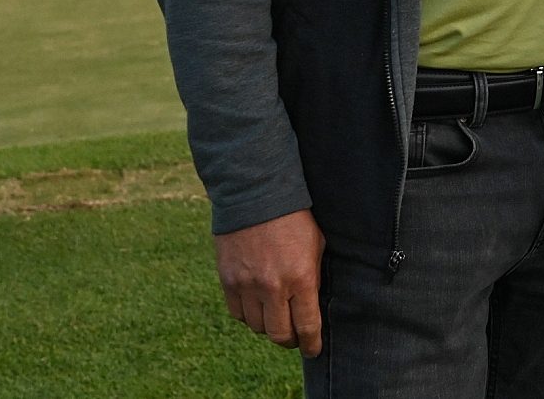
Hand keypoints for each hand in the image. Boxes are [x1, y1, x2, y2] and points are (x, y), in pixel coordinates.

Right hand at [214, 209, 324, 356]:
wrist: (256, 194)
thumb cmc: (294, 217)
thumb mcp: (316, 245)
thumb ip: (313, 278)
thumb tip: (311, 304)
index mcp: (301, 278)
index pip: (307, 326)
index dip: (311, 344)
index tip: (313, 349)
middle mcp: (273, 287)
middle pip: (279, 335)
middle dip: (290, 340)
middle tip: (295, 336)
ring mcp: (247, 285)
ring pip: (257, 327)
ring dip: (268, 325)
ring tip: (275, 315)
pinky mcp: (227, 280)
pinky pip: (237, 314)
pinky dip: (248, 315)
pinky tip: (257, 305)